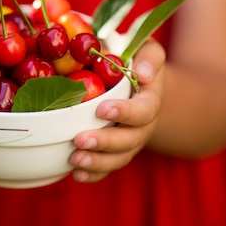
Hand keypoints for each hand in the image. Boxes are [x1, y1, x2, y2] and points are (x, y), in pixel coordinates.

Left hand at [70, 39, 165, 182]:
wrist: (141, 84)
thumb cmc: (136, 61)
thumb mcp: (147, 50)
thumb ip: (149, 57)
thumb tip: (142, 73)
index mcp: (150, 100)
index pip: (143, 110)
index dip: (125, 112)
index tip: (102, 110)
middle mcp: (143, 126)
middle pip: (129, 140)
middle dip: (105, 142)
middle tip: (80, 139)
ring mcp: (130, 142)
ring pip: (118, 158)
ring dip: (97, 162)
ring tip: (74, 159)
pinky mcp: (116, 153)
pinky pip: (107, 168)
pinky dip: (93, 174)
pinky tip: (76, 174)